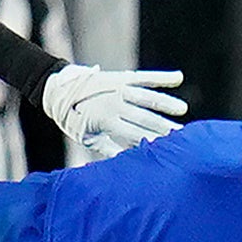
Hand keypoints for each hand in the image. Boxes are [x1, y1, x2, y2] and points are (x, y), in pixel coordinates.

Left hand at [43, 62, 187, 159]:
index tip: (169, 150)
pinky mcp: (119, 77)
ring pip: (145, 96)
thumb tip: (130, 165)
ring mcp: (116, 89)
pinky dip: (160, 77)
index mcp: (104, 121)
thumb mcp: (87, 138)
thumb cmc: (74, 120)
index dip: (152, 141)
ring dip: (165, 102)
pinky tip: (178, 78)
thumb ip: (108, 150)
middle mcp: (112, 103)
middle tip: (184, 135)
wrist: (57, 90)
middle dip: (163, 126)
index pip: (133, 133)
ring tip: (182, 110)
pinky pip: (143, 76)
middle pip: (143, 117)